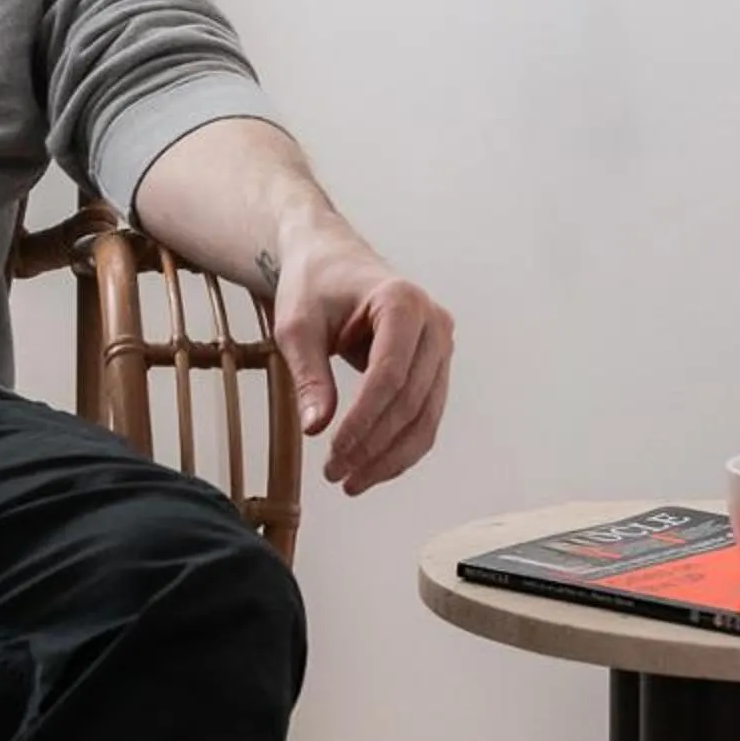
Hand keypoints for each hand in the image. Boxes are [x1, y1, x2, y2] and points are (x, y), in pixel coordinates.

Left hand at [269, 226, 454, 497]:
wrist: (330, 258)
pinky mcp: (436, 365)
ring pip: (425, 416)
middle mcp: (433, 322)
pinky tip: (372, 468)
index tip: (334, 454)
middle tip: (335, 475)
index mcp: (401, 301)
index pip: (389, 375)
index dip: (363, 422)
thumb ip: (310, 376)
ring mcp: (441, 344)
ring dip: (390, 456)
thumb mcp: (298, 327)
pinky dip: (401, 446)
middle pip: (410, 401)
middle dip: (374, 446)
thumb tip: (316, 427)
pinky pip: (426, 414)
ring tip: (351, 482)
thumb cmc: (313, 285)